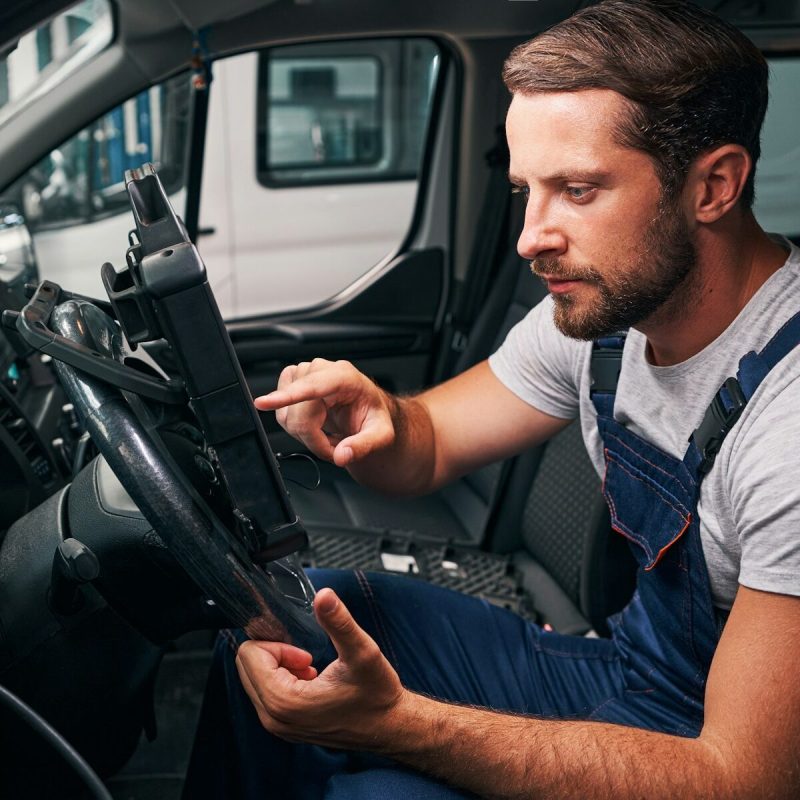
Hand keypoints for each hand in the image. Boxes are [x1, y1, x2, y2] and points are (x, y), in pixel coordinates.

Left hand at [235, 587, 406, 750]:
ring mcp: (277, 725)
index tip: (306, 652)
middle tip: (308, 657)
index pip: (249, 655)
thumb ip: (339, 622)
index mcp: (284, 702)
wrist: (390, 726)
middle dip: (276, 653)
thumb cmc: (377, 695)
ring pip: (254, 678)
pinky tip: (311, 679)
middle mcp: (274, 718)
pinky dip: (282, 678)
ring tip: (312, 668)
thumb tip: (324, 595)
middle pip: (246, 666)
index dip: (278, 644)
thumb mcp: (362, 652)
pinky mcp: (284, 726)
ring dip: (280, 665)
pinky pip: (265, 692)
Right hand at [254, 358, 394, 465]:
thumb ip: (364, 446)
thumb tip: (342, 455)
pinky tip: (316, 426)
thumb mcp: (382, 435)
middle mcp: (322, 370)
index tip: (263, 403)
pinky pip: (282, 415)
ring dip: (306, 435)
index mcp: (345, 377)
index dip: (288, 396)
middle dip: (315, 440)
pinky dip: (297, 429)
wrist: (366, 409)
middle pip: (299, 415)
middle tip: (336, 448)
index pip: (312, 386)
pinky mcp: (291, 382)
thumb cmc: (373, 416)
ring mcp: (304, 374)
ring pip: (286, 416)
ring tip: (328, 434)